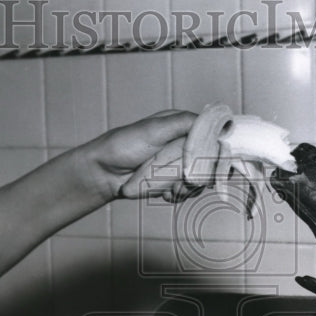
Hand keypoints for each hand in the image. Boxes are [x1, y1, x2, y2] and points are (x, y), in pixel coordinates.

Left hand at [79, 110, 199, 200]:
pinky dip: (176, 195)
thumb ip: (182, 123)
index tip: (201, 163)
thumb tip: (209, 120)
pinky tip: (164, 192)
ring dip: (183, 186)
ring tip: (166, 185)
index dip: (211, 152)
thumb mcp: (153, 129)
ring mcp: (179, 164)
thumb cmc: (122, 146)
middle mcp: (184, 143)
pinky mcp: (173, 181)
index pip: (212, 137)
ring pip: (199, 180)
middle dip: (192, 174)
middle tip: (179, 178)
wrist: (103, 174)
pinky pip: (188, 192)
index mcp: (182, 125)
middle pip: (208, 162)